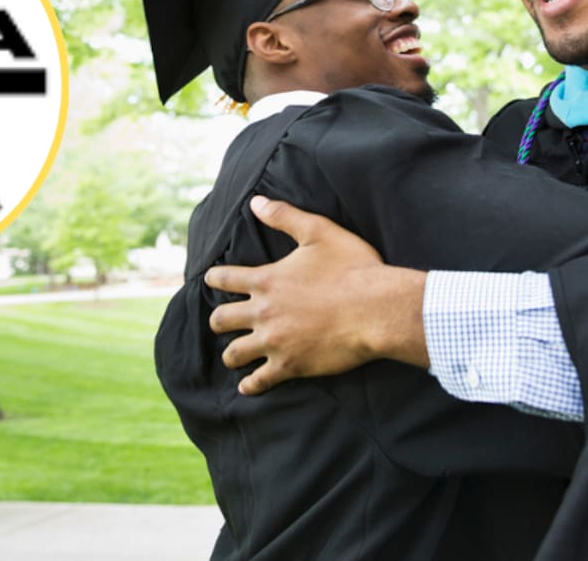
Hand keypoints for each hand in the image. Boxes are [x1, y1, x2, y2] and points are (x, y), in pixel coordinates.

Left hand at [205, 196, 427, 394]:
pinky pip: (259, 381)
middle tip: (222, 322)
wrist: (377, 309)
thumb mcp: (319, 232)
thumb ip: (285, 216)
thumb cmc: (352, 268)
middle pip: (221, 320)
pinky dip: (250, 385)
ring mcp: (275, 342)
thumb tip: (256, 202)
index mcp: (267, 280)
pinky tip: (247, 386)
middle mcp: (263, 312)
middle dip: (218, 320)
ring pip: (234, 353)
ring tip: (234, 355)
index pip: (225, 279)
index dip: (215, 279)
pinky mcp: (290, 365)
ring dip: (231, 353)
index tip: (211, 280)